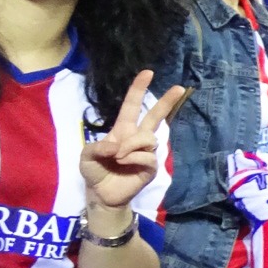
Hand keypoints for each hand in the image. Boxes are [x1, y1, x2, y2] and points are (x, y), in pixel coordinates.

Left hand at [79, 70, 183, 211]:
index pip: (132, 106)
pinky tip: (124, 164)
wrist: (101, 194)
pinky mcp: (151, 167)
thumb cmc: (95, 171)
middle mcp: (137, 138)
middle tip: (180, 87)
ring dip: (131, 145)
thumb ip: (97, 147)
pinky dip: (133, 159)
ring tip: (118, 157)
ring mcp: (146, 153)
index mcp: (122, 130)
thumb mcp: (86, 156)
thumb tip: (117, 147)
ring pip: (148, 138)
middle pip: (155, 117)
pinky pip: (147, 156)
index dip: (138, 89)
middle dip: (167, 102)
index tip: (148, 72)